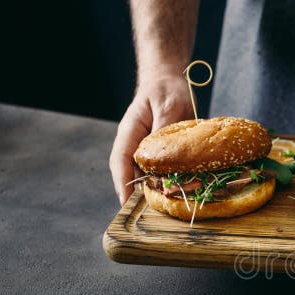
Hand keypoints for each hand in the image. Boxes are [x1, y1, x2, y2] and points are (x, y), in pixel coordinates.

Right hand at [109, 71, 192, 203]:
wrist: (170, 80)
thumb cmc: (166, 90)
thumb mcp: (168, 106)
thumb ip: (162, 129)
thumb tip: (158, 154)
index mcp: (130, 132)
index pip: (120, 161)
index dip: (122, 184)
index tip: (125, 202)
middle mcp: (134, 143)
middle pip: (129, 173)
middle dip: (134, 194)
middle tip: (144, 214)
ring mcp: (145, 147)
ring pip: (144, 174)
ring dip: (150, 190)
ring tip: (159, 209)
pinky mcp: (159, 151)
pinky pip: (159, 170)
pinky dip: (165, 182)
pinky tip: (174, 192)